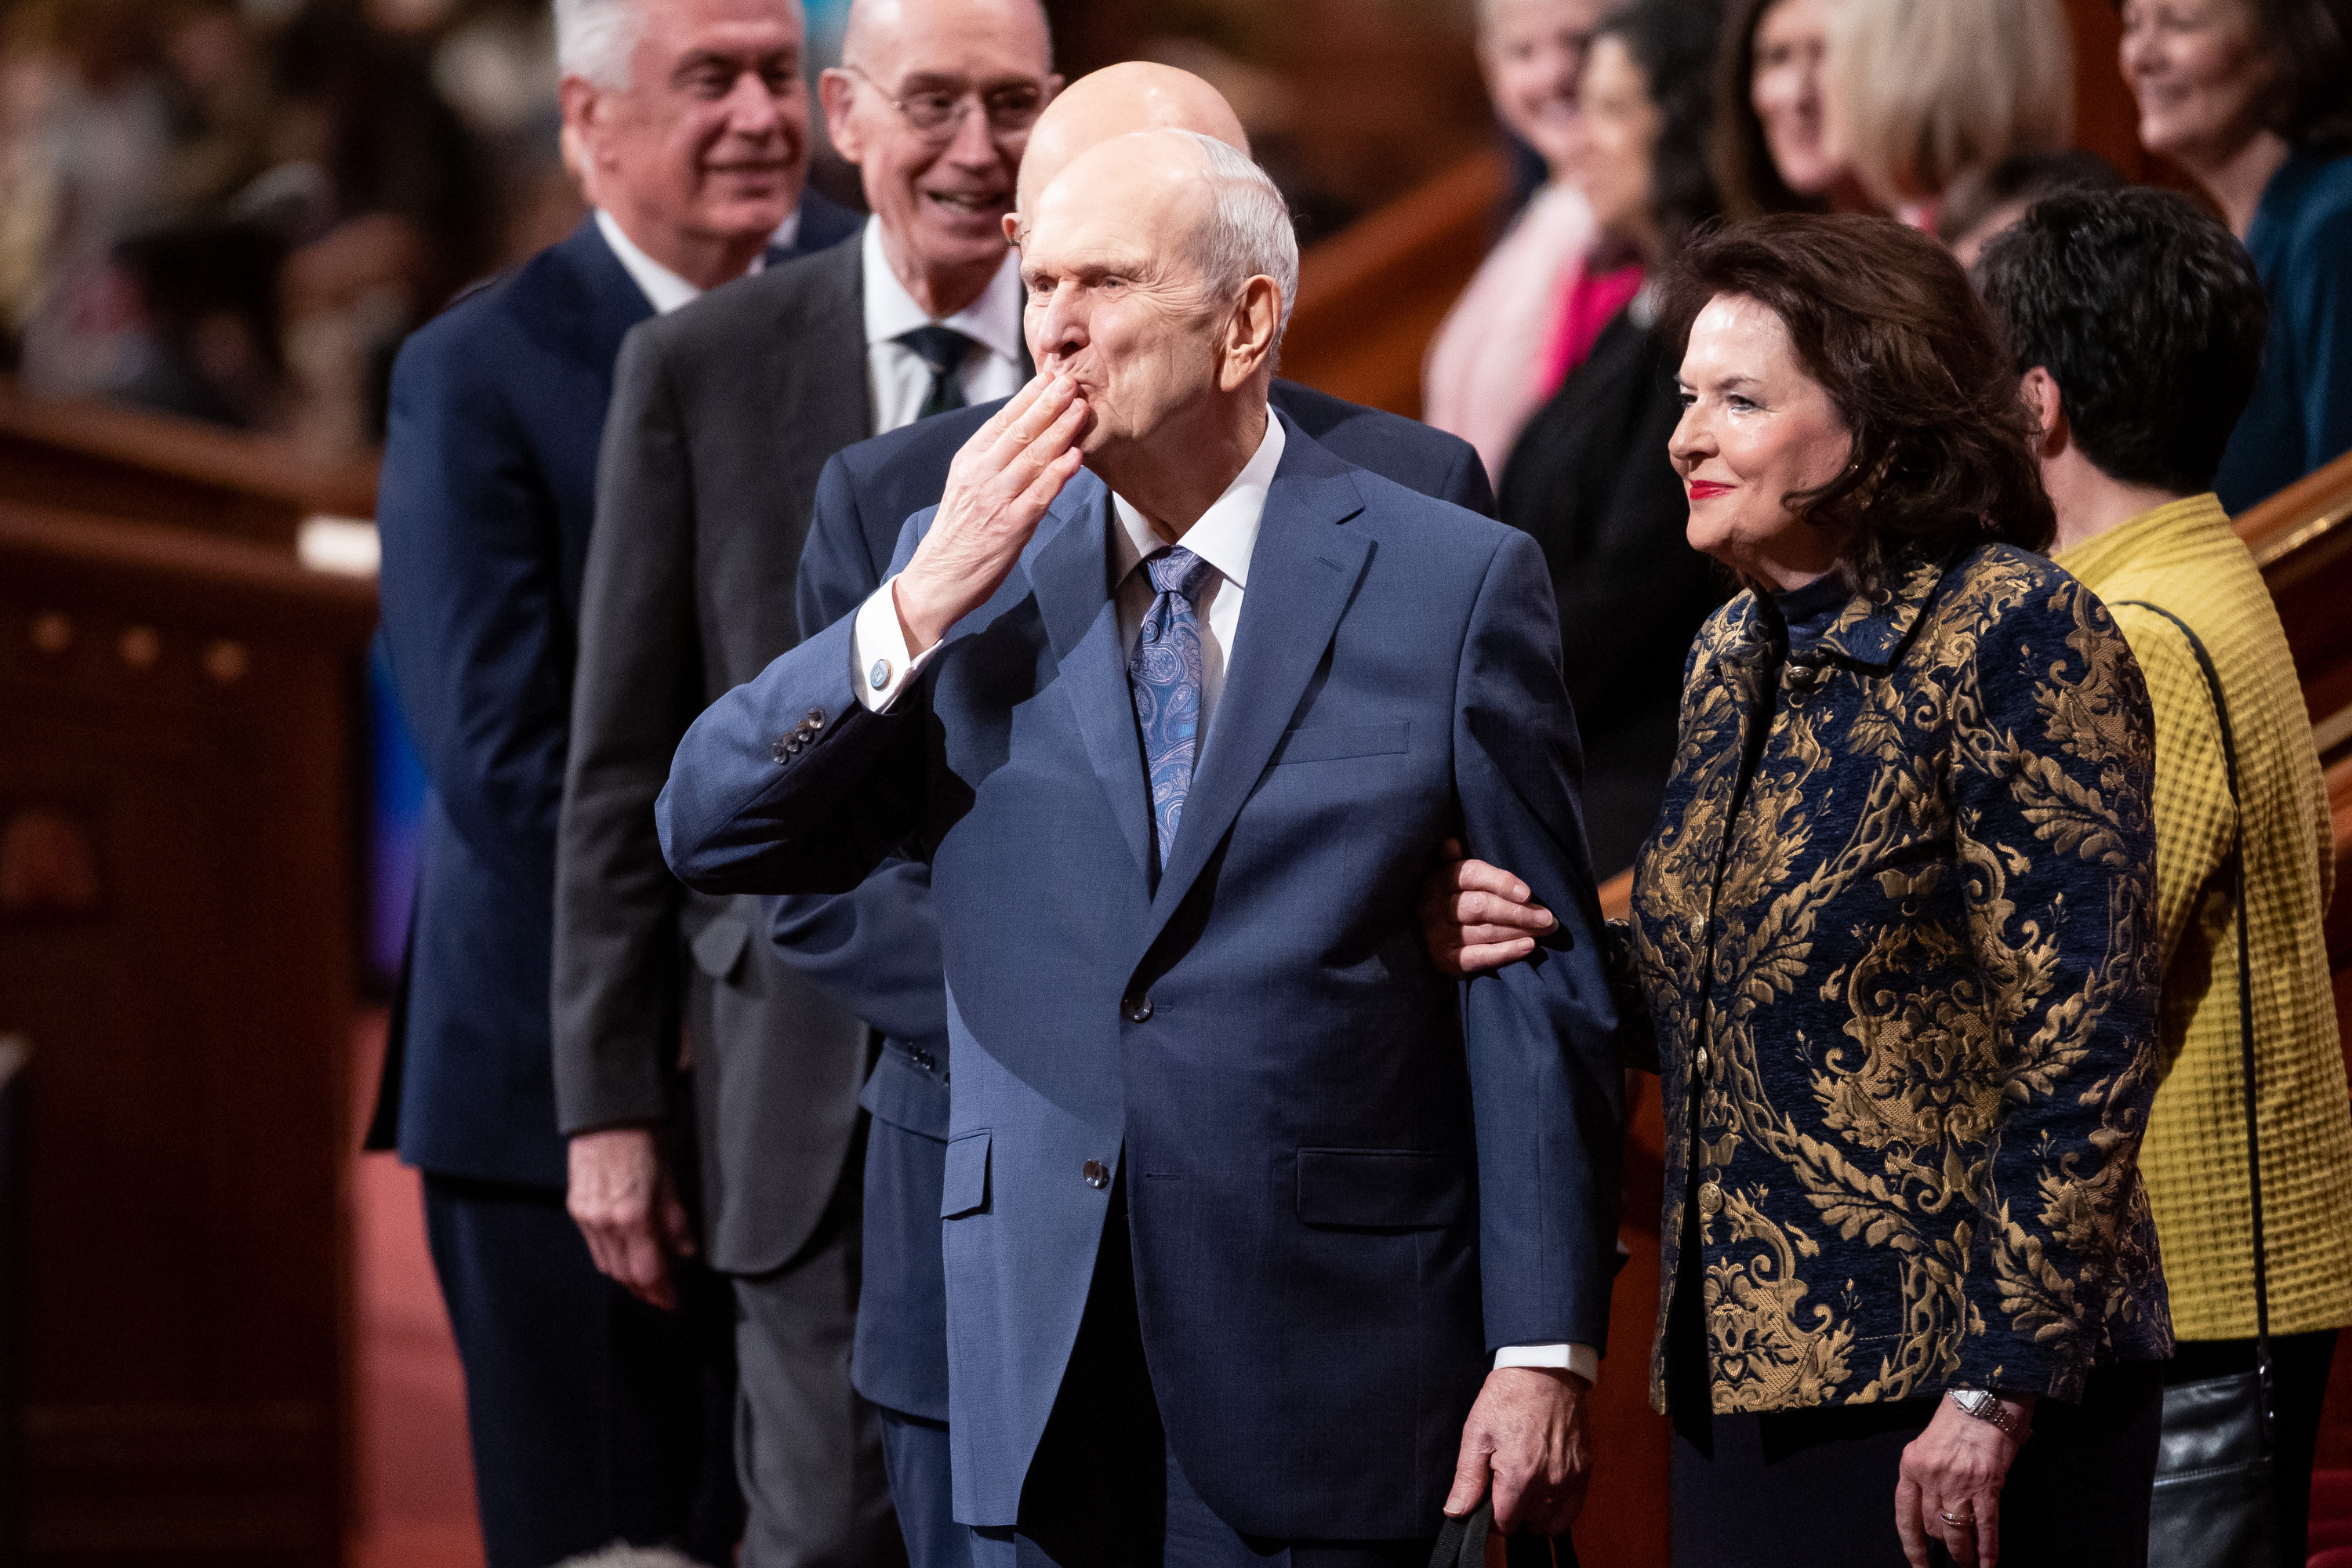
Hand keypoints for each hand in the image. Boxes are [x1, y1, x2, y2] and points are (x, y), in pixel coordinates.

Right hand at [566, 1126, 695, 1310]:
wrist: (607, 1113)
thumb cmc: (644, 1138)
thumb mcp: (669, 1179)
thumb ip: (675, 1220)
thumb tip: (686, 1252)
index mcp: (633, 1215)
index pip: (647, 1271)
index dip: (661, 1293)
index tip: (672, 1303)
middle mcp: (605, 1222)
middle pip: (624, 1274)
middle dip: (644, 1290)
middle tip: (661, 1296)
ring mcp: (586, 1217)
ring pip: (606, 1264)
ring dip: (626, 1277)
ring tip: (646, 1280)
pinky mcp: (576, 1208)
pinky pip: (593, 1246)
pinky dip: (610, 1258)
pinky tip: (624, 1254)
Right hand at [892, 370, 1090, 652]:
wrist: (938, 579)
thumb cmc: (958, 533)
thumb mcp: (967, 486)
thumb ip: (993, 460)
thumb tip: (1027, 432)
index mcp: (968, 461)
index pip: (1001, 420)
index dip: (1029, 397)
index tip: (1051, 376)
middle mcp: (980, 475)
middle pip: (1019, 432)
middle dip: (1048, 404)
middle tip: (1071, 381)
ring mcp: (995, 500)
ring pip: (1032, 457)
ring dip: (1060, 431)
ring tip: (1081, 409)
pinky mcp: (1010, 527)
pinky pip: (1039, 494)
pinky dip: (1058, 474)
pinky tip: (1076, 456)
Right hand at [1420, 838, 1554, 977]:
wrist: (1426, 938)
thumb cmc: (1450, 900)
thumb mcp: (1450, 877)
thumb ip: (1455, 862)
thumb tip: (1451, 842)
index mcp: (1437, 879)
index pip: (1472, 875)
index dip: (1501, 882)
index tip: (1528, 893)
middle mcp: (1433, 907)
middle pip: (1481, 906)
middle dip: (1519, 912)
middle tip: (1548, 918)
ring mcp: (1437, 935)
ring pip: (1485, 931)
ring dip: (1520, 931)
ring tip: (1545, 930)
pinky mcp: (1445, 960)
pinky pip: (1479, 956)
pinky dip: (1505, 952)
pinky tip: (1528, 947)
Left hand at [1445, 1366, 1590, 1535]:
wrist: (1545, 1368)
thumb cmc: (1508, 1396)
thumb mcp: (1476, 1433)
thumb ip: (1468, 1479)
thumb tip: (1456, 1512)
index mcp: (1519, 1476)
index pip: (1504, 1524)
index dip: (1490, 1516)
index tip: (1486, 1500)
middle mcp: (1549, 1484)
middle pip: (1528, 1525)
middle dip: (1513, 1513)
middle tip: (1502, 1487)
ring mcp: (1571, 1478)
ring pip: (1552, 1522)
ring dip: (1536, 1515)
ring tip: (1523, 1490)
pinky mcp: (1585, 1470)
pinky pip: (1574, 1508)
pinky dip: (1559, 1508)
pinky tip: (1544, 1491)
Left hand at [1895, 1393, 2032, 1566]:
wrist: (1985, 1397)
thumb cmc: (1958, 1417)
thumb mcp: (1929, 1443)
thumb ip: (1927, 1474)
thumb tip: (1935, 1508)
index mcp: (1910, 1464)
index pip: (1904, 1514)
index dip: (1911, 1543)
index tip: (1916, 1563)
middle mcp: (1930, 1476)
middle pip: (1932, 1525)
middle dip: (1943, 1543)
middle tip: (1954, 1554)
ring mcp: (1958, 1483)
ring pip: (1956, 1532)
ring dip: (1963, 1552)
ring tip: (1969, 1563)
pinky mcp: (1986, 1486)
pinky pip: (1986, 1528)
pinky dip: (1988, 1550)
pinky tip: (1989, 1564)